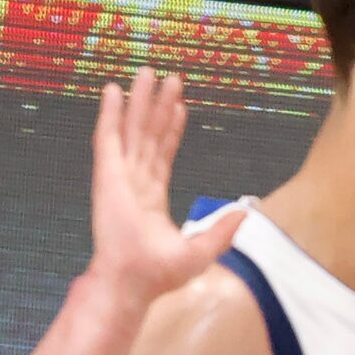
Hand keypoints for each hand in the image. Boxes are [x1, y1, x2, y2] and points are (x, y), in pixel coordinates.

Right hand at [87, 69, 243, 304]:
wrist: (131, 281)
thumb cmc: (159, 273)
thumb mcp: (201, 251)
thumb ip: (222, 230)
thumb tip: (246, 213)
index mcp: (151, 197)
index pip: (163, 153)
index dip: (171, 129)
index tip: (179, 106)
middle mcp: (134, 181)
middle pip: (148, 134)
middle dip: (156, 105)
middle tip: (165, 76)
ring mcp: (119, 176)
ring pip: (132, 129)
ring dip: (138, 101)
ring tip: (145, 74)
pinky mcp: (107, 175)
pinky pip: (109, 137)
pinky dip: (110, 113)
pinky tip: (112, 92)